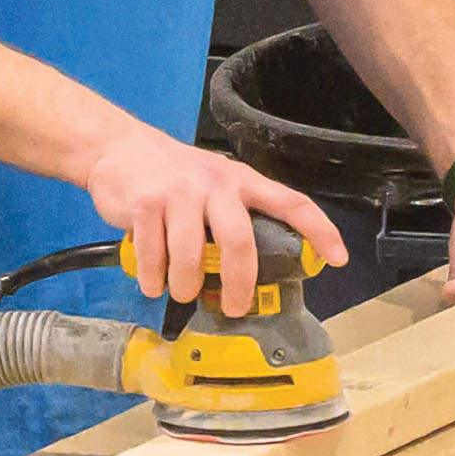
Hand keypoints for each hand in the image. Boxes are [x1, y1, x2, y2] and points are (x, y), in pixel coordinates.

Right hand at [70, 117, 336, 316]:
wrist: (116, 148)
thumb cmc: (171, 176)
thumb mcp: (212, 184)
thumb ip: (231, 217)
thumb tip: (249, 275)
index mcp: (241, 181)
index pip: (290, 202)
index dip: (319, 230)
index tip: (338, 258)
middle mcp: (215, 184)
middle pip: (238, 240)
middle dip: (238, 283)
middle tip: (234, 308)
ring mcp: (178, 193)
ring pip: (190, 255)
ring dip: (186, 285)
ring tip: (181, 293)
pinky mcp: (145, 204)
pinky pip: (153, 255)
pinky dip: (153, 278)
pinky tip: (153, 283)